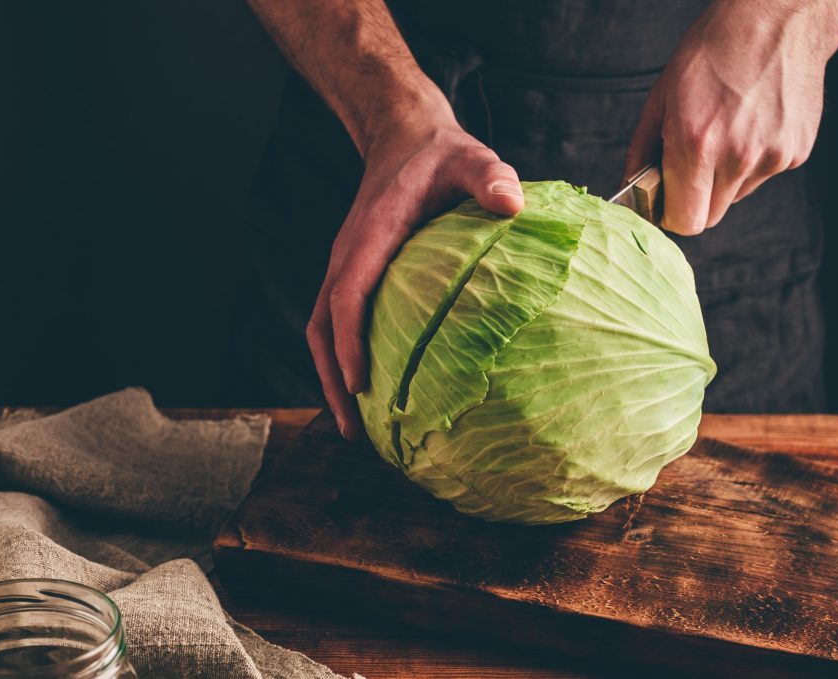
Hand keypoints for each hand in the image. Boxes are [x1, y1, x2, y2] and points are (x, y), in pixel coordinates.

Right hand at [307, 110, 523, 438]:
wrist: (403, 135)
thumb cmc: (441, 154)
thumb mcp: (471, 158)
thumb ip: (491, 177)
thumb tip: (513, 203)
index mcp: (371, 233)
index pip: (349, 294)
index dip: (349, 340)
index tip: (358, 383)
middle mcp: (349, 254)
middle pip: (324, 326)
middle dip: (333, 379)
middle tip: (356, 430)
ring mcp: (347, 264)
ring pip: (324, 329)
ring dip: (332, 376)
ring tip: (357, 425)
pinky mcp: (356, 271)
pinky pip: (340, 320)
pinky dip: (344, 356)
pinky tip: (370, 387)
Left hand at [624, 0, 837, 234]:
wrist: (776, 17)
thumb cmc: (713, 50)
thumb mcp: (661, 95)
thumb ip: (642, 150)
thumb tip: (630, 186)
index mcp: (695, 144)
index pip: (684, 221)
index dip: (672, 215)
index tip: (667, 200)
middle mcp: (736, 157)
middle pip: (709, 216)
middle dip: (696, 200)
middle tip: (693, 165)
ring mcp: (770, 157)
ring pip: (736, 195)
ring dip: (725, 177)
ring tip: (727, 130)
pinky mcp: (795, 152)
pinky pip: (763, 175)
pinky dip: (754, 160)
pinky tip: (752, 123)